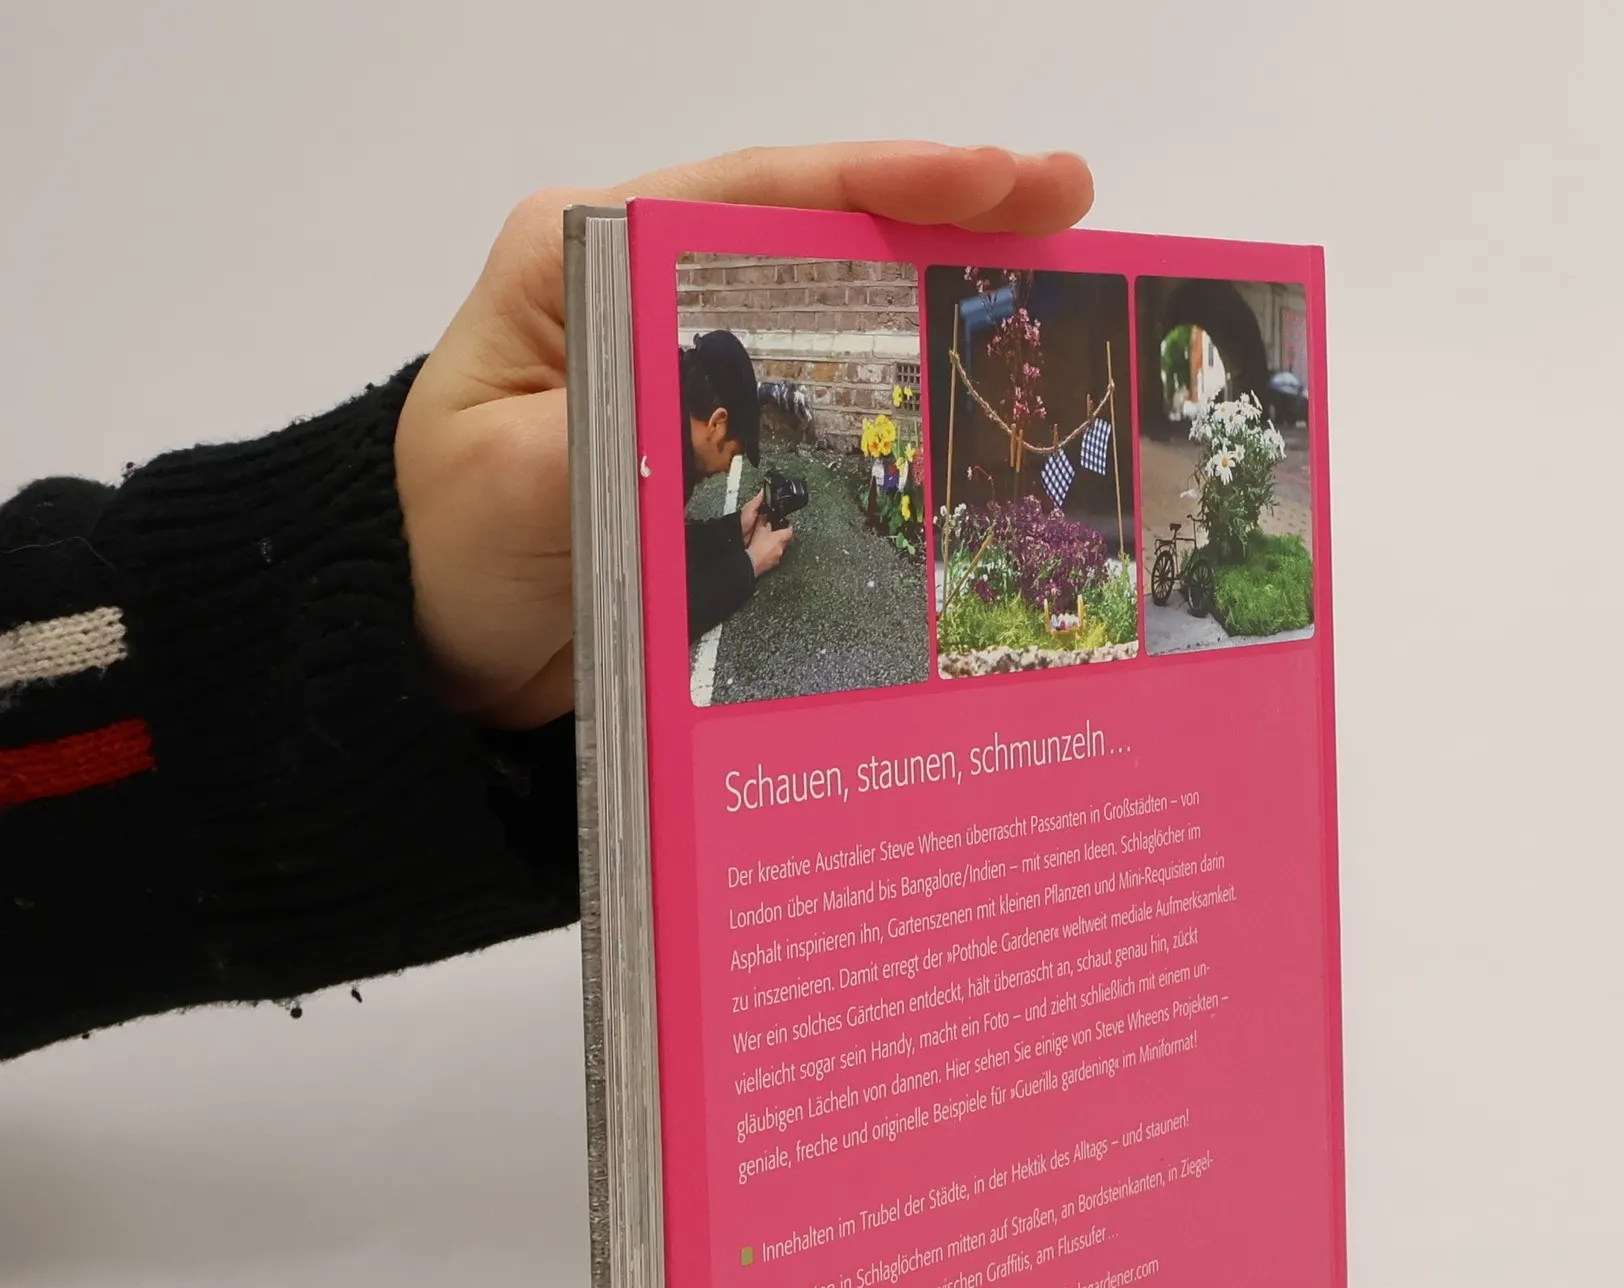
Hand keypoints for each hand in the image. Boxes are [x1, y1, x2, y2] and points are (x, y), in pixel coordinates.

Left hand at [394, 143, 1094, 728]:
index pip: (751, 196)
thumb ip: (616, 432)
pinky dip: (902, 404)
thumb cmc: (448, 549)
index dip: (881, 181)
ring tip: (1059, 288)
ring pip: (834, 319)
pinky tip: (979, 404)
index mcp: (583, 259)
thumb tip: (720, 407)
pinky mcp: (717, 448)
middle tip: (1066, 208)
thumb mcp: (513, 481)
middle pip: (815, 238)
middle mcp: (647, 296)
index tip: (991, 179)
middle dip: (943, 218)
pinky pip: (824, 416)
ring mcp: (691, 374)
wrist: (437, 653)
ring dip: (941, 303)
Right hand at [747, 520, 793, 577]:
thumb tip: (764, 518)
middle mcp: (781, 548)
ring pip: (778, 549)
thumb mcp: (759, 530)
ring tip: (766, 543)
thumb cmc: (757, 546)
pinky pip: (773, 557)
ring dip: (774, 546)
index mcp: (781, 538)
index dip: (788, 527)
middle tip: (773, 533)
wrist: (752, 562)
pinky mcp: (772, 565)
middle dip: (779, 537)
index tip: (787, 525)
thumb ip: (763, 523)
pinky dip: (770, 554)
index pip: (790, 531)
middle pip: (784, 541)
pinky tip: (762, 552)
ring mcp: (777, 557)